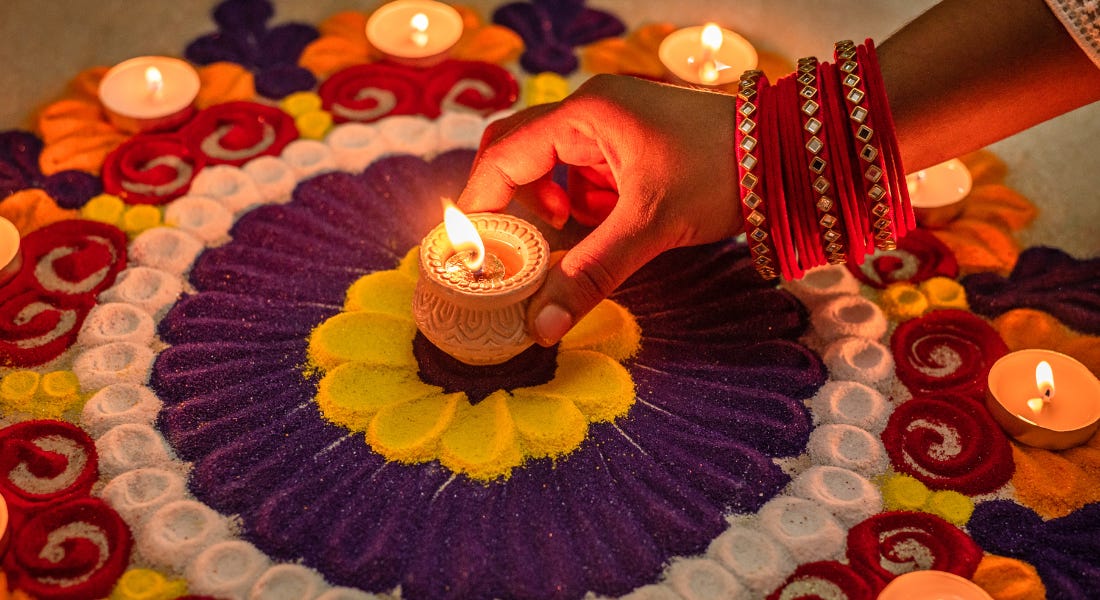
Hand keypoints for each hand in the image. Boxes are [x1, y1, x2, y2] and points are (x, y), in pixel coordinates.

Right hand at [458, 74, 741, 345]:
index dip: (482, 203)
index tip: (472, 250)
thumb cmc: (722, 171)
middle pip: (520, 154)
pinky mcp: (633, 146)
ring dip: (557, 206)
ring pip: (554, 168)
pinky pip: (587, 175)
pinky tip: (613, 225)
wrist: (791, 156)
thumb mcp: (650, 225)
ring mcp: (614, 126)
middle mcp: (592, 112)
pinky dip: (588, 206)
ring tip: (577, 233)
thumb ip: (590, 274)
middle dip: (517, 204)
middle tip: (521, 246)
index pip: (504, 155)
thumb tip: (540, 326)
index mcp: (586, 114)